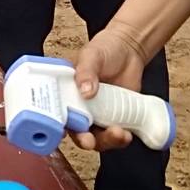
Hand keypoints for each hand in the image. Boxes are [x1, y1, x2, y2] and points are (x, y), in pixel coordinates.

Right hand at [69, 26, 147, 151]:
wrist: (129, 50)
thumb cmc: (105, 49)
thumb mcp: (92, 56)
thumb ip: (86, 71)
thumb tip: (85, 90)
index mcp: (67, 94)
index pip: (59, 115)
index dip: (60, 128)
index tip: (66, 133)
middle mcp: (81, 108)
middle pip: (78, 132)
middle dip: (85, 140)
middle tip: (90, 140)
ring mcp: (99, 115)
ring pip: (98, 138)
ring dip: (106, 141)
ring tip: (118, 133)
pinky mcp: (116, 118)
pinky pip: (116, 135)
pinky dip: (121, 138)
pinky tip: (127, 133)